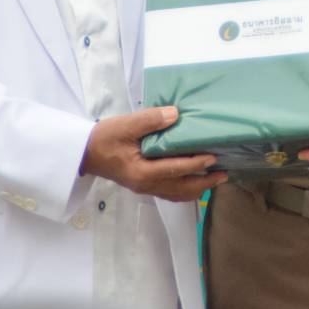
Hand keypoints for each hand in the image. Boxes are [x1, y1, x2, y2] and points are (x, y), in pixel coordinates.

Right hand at [82, 106, 226, 201]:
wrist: (84, 152)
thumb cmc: (104, 138)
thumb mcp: (125, 125)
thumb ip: (150, 120)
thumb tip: (175, 114)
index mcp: (141, 172)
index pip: (174, 170)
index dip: (196, 165)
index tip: (214, 158)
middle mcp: (145, 185)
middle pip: (180, 189)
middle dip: (204, 183)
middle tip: (224, 175)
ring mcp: (145, 188)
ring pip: (176, 194)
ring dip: (197, 188)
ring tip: (215, 180)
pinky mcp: (144, 185)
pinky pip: (169, 192)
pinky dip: (185, 189)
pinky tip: (194, 182)